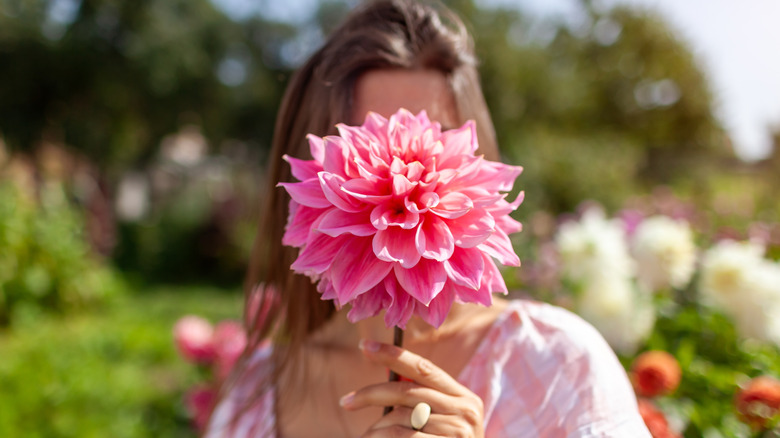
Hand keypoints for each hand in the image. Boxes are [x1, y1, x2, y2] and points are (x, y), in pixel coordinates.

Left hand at [339, 339, 484, 436]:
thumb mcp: (441, 423)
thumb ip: (420, 402)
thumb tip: (381, 387)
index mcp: (463, 397)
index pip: (423, 368)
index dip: (393, 355)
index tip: (365, 346)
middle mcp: (465, 410)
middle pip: (407, 391)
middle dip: (371, 394)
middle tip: (347, 401)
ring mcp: (458, 431)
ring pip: (400, 417)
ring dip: (376, 429)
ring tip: (365, 437)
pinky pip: (403, 437)